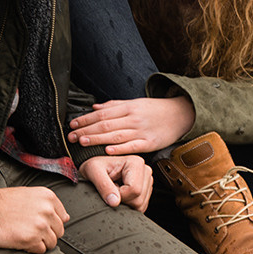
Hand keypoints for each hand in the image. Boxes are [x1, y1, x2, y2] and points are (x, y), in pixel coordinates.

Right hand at [0, 185, 66, 252]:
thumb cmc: (1, 203)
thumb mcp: (28, 195)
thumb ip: (48, 205)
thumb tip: (67, 218)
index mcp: (48, 197)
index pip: (62, 218)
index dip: (50, 223)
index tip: (35, 223)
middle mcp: (47, 210)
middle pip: (59, 232)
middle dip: (46, 235)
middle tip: (28, 231)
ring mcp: (40, 225)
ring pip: (51, 243)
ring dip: (38, 243)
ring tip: (22, 236)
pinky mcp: (30, 239)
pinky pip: (41, 251)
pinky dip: (31, 249)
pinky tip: (19, 241)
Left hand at [68, 95, 194, 154]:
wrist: (181, 114)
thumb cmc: (155, 110)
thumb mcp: (135, 103)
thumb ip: (114, 106)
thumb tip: (94, 107)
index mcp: (128, 107)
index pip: (102, 113)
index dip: (86, 119)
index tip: (73, 124)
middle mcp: (133, 118)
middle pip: (106, 124)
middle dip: (87, 130)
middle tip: (72, 136)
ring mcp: (141, 131)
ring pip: (115, 135)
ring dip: (97, 139)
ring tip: (83, 142)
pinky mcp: (149, 143)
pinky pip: (132, 146)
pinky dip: (119, 148)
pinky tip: (107, 150)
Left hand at [80, 153, 153, 212]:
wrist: (96, 169)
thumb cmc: (94, 167)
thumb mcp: (92, 171)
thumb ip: (103, 185)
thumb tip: (115, 202)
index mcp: (136, 163)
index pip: (134, 190)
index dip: (119, 195)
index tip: (109, 188)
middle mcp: (145, 170)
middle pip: (138, 199)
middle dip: (122, 200)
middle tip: (111, 189)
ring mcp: (147, 181)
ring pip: (140, 205)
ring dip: (125, 203)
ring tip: (115, 190)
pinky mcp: (146, 190)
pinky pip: (141, 206)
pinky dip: (129, 205)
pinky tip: (121, 194)